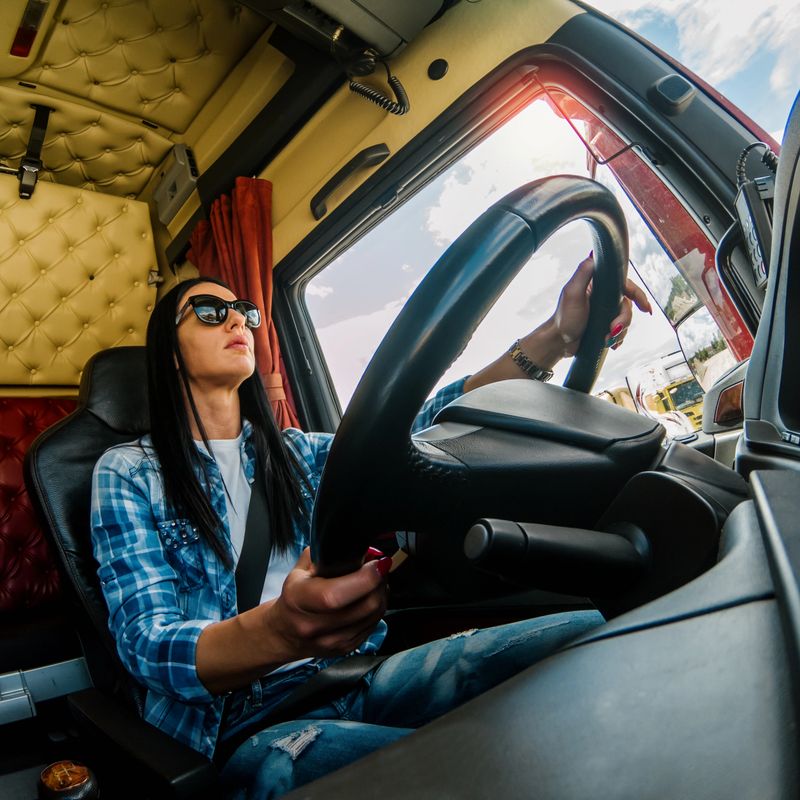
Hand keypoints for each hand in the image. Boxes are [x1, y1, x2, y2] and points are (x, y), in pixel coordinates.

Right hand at [266, 547, 390, 659]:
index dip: (364, 578)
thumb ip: (325, 554)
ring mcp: (331, 641)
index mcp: (299, 599)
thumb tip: (356, 546)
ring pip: (374, 616)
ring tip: (376, 582)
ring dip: (382, 595)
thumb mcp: (300, 570)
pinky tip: (370, 598)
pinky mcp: (345, 649)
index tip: (377, 562)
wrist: (283, 633)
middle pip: (364, 605)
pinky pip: (373, 626)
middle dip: (380, 582)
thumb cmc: (294, 597)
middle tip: (380, 568)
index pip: (336, 594)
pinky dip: (377, 609)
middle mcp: (313, 625)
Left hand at [551, 252, 652, 355]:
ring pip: (625, 319)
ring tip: (606, 340)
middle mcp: (604, 296)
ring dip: (619, 332)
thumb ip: (583, 272)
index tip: (645, 307)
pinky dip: (618, 338)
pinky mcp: (605, 325)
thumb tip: (595, 254)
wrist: (558, 342)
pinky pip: (620, 330)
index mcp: (598, 284)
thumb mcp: (572, 292)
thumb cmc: (564, 317)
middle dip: (624, 319)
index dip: (637, 294)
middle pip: (627, 304)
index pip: (624, 284)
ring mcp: (605, 311)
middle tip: (612, 329)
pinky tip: (612, 344)